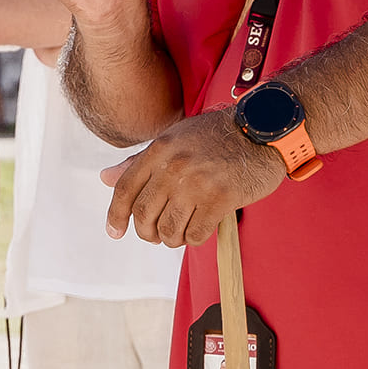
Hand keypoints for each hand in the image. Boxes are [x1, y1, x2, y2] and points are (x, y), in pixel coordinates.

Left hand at [100, 110, 283, 246]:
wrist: (263, 130)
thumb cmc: (216, 137)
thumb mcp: (173, 140)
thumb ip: (139, 162)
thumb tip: (104, 177)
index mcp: (158, 150)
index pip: (125, 189)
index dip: (115, 215)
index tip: (114, 232)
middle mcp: (174, 166)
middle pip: (144, 214)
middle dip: (146, 232)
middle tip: (155, 236)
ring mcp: (198, 183)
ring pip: (168, 229)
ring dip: (171, 238)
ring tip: (179, 233)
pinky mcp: (221, 198)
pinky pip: (195, 234)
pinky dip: (193, 239)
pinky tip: (199, 229)